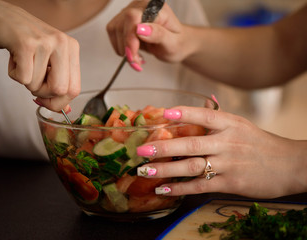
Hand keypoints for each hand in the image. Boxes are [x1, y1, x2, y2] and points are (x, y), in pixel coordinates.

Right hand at [0, 0, 79, 111]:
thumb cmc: (25, 43)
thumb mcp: (48, 61)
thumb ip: (58, 83)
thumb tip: (65, 110)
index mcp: (72, 48)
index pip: (74, 89)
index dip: (59, 102)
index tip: (47, 101)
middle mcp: (63, 43)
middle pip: (60, 90)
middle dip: (43, 95)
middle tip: (32, 82)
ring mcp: (45, 42)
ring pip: (37, 86)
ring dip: (25, 82)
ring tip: (22, 62)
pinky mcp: (25, 44)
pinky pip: (23, 78)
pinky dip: (14, 75)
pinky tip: (14, 59)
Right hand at [106, 0, 188, 69]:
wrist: (175, 44)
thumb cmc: (177, 43)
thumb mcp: (173, 43)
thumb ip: (158, 34)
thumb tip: (139, 28)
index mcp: (155, 7)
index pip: (133, 17)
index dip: (129, 37)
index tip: (133, 55)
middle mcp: (141, 6)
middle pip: (121, 24)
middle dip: (127, 48)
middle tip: (137, 62)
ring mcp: (130, 12)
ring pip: (114, 30)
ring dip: (123, 49)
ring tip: (137, 58)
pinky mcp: (123, 21)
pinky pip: (113, 34)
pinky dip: (121, 48)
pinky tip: (133, 52)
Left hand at [136, 106, 306, 198]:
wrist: (290, 165)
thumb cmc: (261, 143)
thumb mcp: (241, 125)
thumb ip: (218, 117)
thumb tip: (204, 101)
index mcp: (230, 124)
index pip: (204, 115)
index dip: (183, 113)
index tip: (163, 113)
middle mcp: (227, 142)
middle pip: (190, 143)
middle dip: (163, 148)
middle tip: (141, 151)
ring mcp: (228, 163)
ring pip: (192, 166)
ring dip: (166, 169)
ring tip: (145, 171)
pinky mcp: (230, 183)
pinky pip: (200, 186)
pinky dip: (181, 188)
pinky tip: (165, 190)